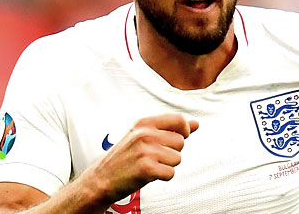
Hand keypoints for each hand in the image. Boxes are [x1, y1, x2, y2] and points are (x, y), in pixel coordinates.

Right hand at [83, 113, 198, 206]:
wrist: (102, 178)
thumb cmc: (125, 156)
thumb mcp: (144, 135)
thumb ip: (171, 128)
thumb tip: (196, 124)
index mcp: (145, 123)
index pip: (178, 119)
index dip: (184, 130)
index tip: (177, 139)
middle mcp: (145, 134)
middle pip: (181, 141)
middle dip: (172, 152)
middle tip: (154, 156)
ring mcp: (145, 151)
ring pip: (177, 158)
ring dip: (167, 165)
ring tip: (150, 165)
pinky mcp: (146, 169)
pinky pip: (170, 173)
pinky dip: (163, 177)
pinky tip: (149, 174)